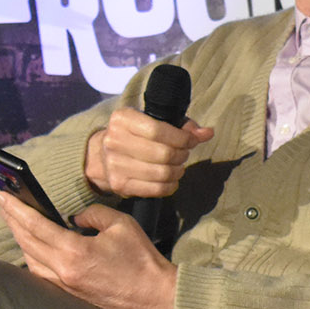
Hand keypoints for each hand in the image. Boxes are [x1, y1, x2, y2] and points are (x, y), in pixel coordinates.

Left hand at [0, 195, 178, 308]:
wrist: (156, 297)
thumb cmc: (143, 260)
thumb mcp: (121, 225)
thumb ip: (94, 214)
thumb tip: (75, 217)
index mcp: (74, 251)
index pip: (35, 226)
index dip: (17, 209)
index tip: (2, 196)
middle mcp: (63, 270)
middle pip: (27, 242)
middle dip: (12, 221)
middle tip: (3, 204)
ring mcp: (65, 285)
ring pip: (30, 260)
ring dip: (20, 239)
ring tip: (15, 222)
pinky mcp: (70, 294)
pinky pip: (41, 273)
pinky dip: (32, 256)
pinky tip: (33, 247)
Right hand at [84, 108, 213, 198]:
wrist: (102, 156)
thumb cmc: (136, 135)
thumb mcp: (153, 121)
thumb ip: (182, 125)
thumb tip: (207, 133)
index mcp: (122, 119)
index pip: (158, 130)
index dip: (182, 138)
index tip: (192, 141)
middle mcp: (114, 141)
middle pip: (163, 154)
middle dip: (182, 155)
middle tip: (184, 154)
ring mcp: (114, 165)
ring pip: (161, 173)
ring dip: (178, 171)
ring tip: (178, 166)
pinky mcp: (119, 185)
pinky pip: (156, 189)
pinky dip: (170, 185)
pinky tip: (171, 180)